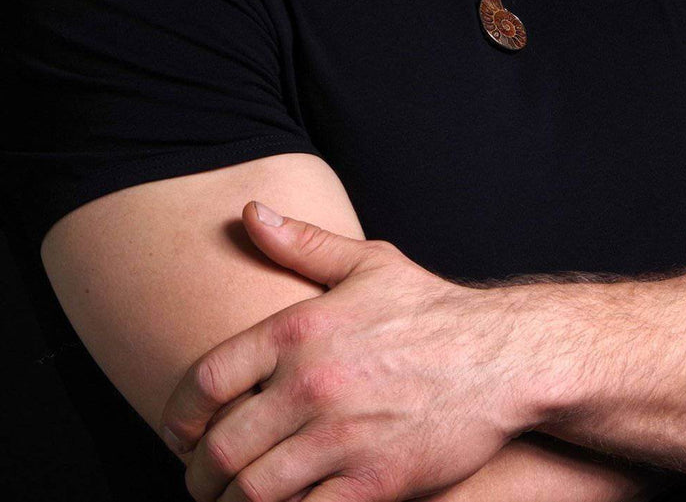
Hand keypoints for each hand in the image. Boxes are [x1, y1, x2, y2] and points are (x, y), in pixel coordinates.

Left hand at [160, 201, 538, 501]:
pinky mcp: (374, 483)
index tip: (179, 434)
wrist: (505, 358)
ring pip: (254, 492)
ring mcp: (341, 437)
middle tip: (202, 482)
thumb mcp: (370, 262)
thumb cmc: (434, 311)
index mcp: (299, 329)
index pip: (205, 381)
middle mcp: (312, 384)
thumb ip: (302, 242)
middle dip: (201, 475)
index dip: (179, 417)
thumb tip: (248, 211)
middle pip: (221, 447)